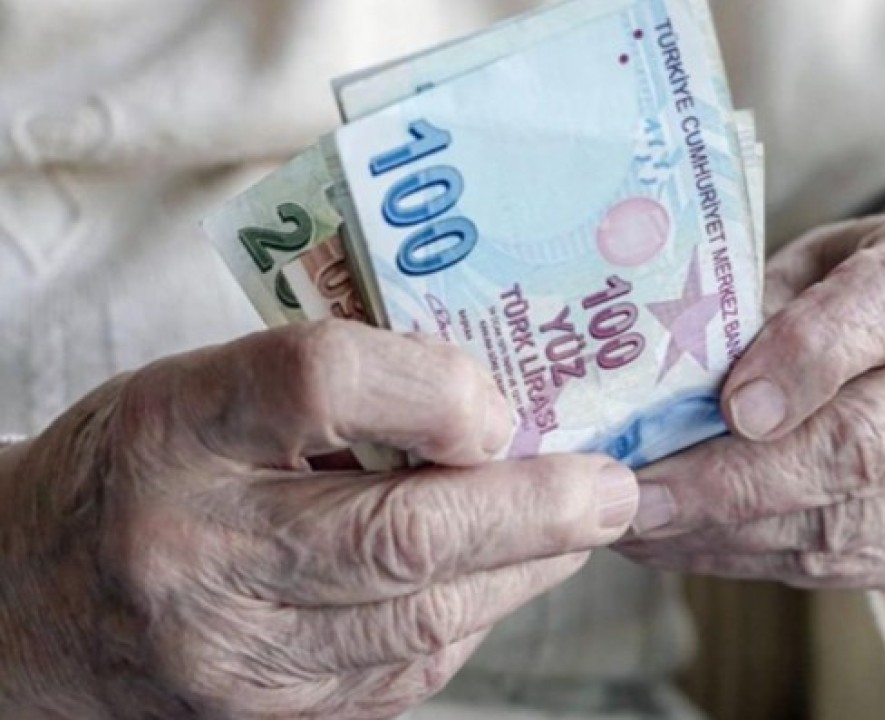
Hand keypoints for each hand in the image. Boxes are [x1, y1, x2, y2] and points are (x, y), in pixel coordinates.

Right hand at [0, 321, 637, 718]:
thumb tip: (494, 411)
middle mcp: (197, 550)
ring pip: (422, 621)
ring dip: (525, 570)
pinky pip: (407, 672)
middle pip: (397, 534)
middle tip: (614, 488)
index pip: (315, 381)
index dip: (432, 388)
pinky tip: (499, 579)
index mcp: (177, 428)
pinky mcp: (266, 719)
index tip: (500, 403)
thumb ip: (339, 385)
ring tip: (579, 527)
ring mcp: (230, 656)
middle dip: (535, 512)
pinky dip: (474, 619)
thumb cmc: (145, 468)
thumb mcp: (210, 388)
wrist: (32, 604)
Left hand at [616, 215, 884, 588]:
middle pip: (867, 444)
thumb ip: (754, 305)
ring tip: (634, 524)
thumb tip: (654, 386)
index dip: (812, 355)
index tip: (733, 403)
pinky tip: (676, 542)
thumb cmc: (857, 293)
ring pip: (845, 523)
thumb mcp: (809, 260)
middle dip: (738, 480)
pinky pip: (835, 563)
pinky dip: (742, 556)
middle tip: (640, 496)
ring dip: (725, 530)